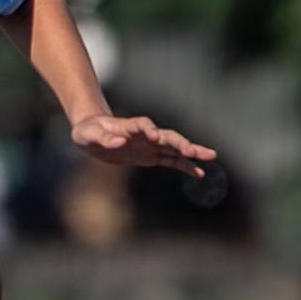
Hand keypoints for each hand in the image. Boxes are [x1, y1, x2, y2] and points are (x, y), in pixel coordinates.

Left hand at [70, 113, 216, 179]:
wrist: (93, 135)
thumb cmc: (90, 133)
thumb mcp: (90, 136)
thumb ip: (104, 139)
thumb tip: (118, 143)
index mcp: (130, 126)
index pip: (143, 125)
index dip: (150, 130)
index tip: (155, 136)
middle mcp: (145, 134)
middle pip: (167, 136)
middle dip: (181, 143)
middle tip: (194, 151)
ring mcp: (151, 145)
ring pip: (175, 148)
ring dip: (192, 152)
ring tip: (211, 157)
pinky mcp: (152, 156)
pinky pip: (172, 161)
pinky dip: (185, 166)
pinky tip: (199, 173)